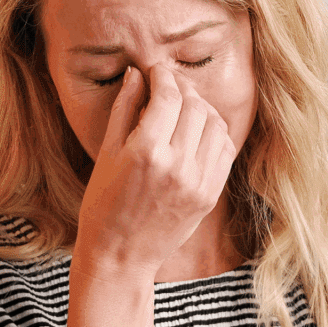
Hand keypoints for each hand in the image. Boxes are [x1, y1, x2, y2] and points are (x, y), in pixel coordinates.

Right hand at [73, 63, 236, 276]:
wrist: (120, 255)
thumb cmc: (103, 204)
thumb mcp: (106, 154)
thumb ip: (124, 110)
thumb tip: (136, 74)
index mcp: (146, 152)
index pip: (168, 96)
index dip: (163, 76)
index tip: (155, 71)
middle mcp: (177, 165)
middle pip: (194, 105)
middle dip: (182, 88)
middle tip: (168, 85)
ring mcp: (198, 182)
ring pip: (215, 123)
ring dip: (201, 107)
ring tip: (184, 107)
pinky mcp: (210, 194)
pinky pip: (225, 149)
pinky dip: (215, 132)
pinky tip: (198, 131)